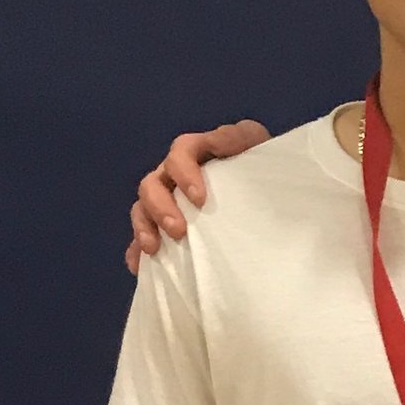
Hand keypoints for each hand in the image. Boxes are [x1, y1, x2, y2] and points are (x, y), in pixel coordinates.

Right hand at [128, 121, 266, 270]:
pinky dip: (137, 251)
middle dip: (161, 207)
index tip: (200, 200)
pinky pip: (142, 237)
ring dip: (144, 227)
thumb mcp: (255, 145)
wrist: (266, 194)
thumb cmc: (259, 166)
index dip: (184, 173)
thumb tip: (219, 141)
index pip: (180, 153)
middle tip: (178, 230)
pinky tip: (140, 266)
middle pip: (153, 184)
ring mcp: (167, 201)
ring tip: (153, 248)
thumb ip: (238, 137)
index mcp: (194, 153)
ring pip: (142, 208)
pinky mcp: (165, 227)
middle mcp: (173, 175)